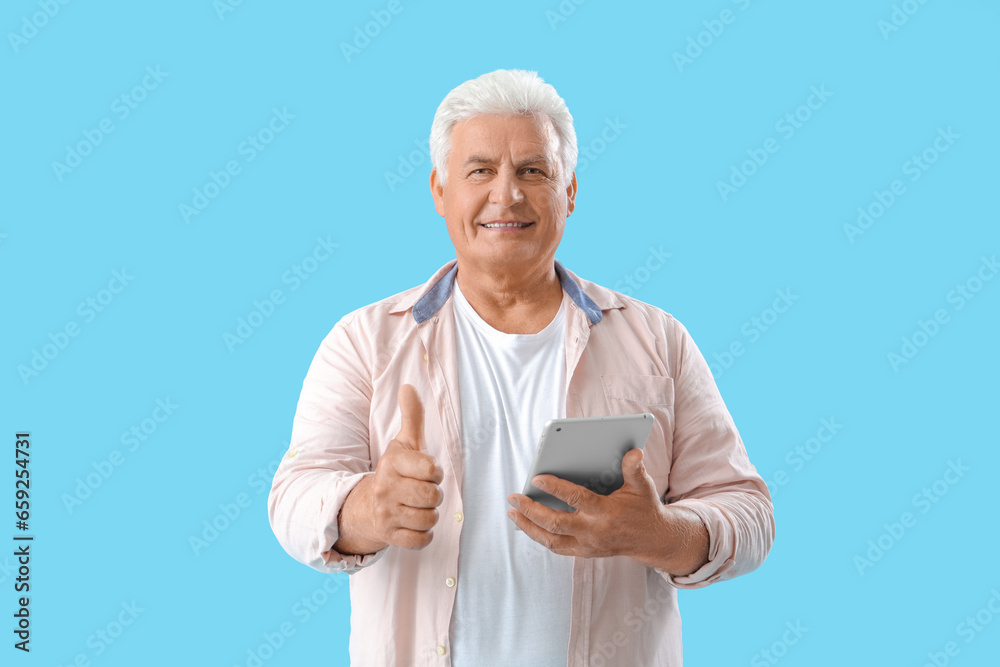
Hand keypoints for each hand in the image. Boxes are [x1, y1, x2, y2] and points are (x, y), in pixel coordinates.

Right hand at [367, 384, 443, 549]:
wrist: (366, 506)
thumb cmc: (395, 472)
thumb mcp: (404, 444)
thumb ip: (412, 417)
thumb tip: (409, 386)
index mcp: (391, 463)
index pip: (431, 470)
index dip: (435, 472)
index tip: (427, 472)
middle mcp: (385, 488)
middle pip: (432, 497)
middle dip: (434, 496)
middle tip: (423, 492)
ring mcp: (385, 514)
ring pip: (429, 519)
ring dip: (429, 515)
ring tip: (417, 507)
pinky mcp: (388, 536)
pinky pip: (420, 540)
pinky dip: (423, 535)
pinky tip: (414, 524)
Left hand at [506, 448, 666, 559]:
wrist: (651, 540)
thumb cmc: (644, 508)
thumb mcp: (642, 486)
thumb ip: (634, 469)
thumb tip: (633, 452)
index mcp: (605, 513)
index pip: (576, 499)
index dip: (555, 488)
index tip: (537, 477)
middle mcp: (593, 532)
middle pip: (555, 523)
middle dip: (530, 510)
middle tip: (513, 497)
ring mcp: (587, 545)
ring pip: (550, 540)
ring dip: (528, 527)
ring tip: (512, 513)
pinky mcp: (583, 553)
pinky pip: (556, 547)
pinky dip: (540, 536)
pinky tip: (527, 524)